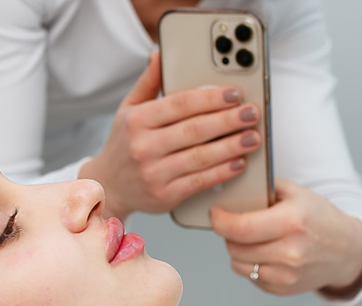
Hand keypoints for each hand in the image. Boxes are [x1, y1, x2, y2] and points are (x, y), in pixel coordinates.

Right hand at [79, 51, 260, 219]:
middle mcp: (143, 146)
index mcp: (137, 120)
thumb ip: (148, 83)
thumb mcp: (129, 110)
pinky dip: (222, 172)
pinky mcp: (164, 195)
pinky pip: (199, 182)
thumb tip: (160, 54)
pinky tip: (238, 162)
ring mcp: (153, 173)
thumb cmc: (124, 144)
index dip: (211, 97)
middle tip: (251, 113)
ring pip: (200, 157)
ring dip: (231, 146)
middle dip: (228, 120)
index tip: (234, 93)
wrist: (109, 186)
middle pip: (194, 130)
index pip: (180, 104)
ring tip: (252, 137)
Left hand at [211, 178, 361, 298]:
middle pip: (234, 246)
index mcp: (292, 222)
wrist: (346, 250)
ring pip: (237, 263)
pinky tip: (264, 252)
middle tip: (235, 223)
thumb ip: (263, 188)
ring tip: (251, 238)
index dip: (220, 221)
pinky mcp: (282, 289)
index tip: (216, 214)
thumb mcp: (296, 192)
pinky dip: (250, 263)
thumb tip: (229, 189)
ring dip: (236, 250)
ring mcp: (287, 275)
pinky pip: (249, 276)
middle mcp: (290, 252)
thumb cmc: (319, 218)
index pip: (240, 228)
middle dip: (227, 234)